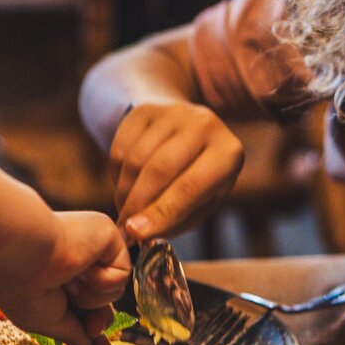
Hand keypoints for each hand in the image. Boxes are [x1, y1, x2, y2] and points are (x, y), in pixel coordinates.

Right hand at [0, 211, 129, 344]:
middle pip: (102, 302)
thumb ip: (71, 334)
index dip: (91, 333)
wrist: (22, 254)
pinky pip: (121, 275)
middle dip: (101, 324)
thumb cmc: (21, 287)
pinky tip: (80, 268)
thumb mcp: (44, 322)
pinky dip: (102, 281)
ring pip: (112, 292)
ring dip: (91, 297)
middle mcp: (72, 262)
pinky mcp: (108, 236)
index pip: (81, 310)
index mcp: (52, 279)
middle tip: (94, 331)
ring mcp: (90, 248)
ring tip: (67, 282)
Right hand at [109, 102, 243, 241]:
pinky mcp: (145, 110)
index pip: (189, 187)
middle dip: (137, 205)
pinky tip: (125, 185)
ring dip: (124, 193)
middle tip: (125, 229)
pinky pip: (120, 150)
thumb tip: (141, 232)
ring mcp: (173, 112)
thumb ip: (176, 219)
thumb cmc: (195, 177)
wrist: (182, 129)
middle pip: (159, 170)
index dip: (160, 213)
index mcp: (228, 153)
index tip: (137, 234)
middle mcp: (204, 125)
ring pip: (135, 161)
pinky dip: (116, 176)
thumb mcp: (201, 201)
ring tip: (126, 209)